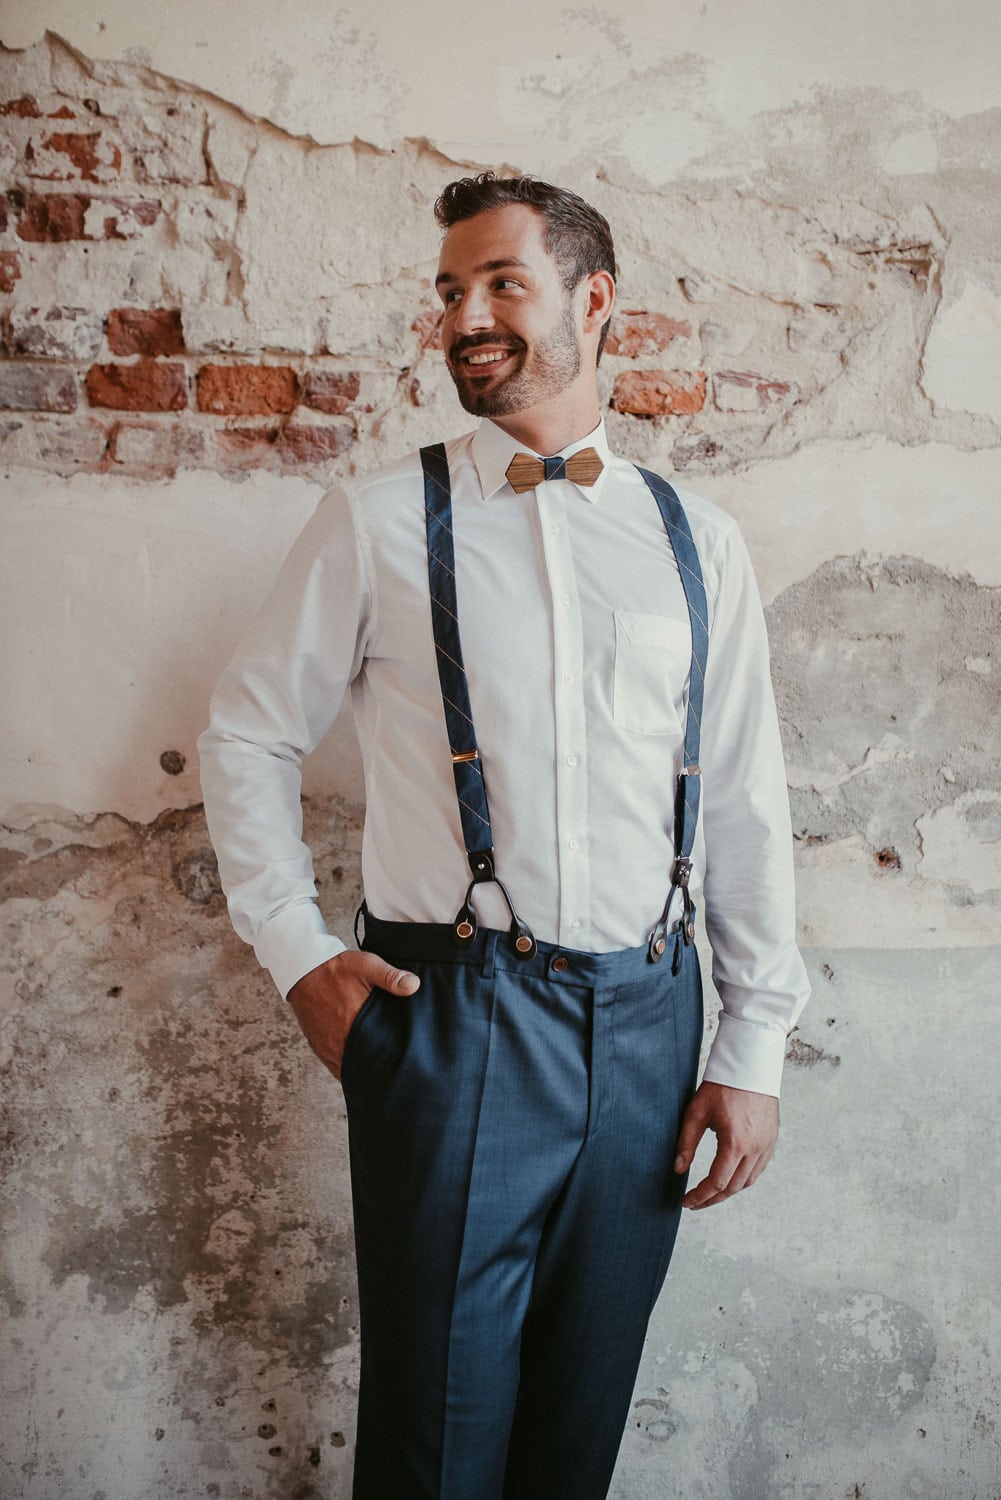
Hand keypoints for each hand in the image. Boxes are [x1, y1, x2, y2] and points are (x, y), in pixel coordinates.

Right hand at [286, 950, 419, 1080]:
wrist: (302, 971)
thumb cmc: (335, 969)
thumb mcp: (366, 965)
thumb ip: (390, 976)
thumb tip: (413, 985)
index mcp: (355, 1023)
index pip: (379, 1053)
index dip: (392, 1060)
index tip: (402, 1061)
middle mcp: (340, 1040)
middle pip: (365, 1066)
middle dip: (379, 1068)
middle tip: (393, 1067)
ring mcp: (328, 1047)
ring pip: (350, 1070)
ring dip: (363, 1069)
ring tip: (378, 1069)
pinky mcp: (319, 1047)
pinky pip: (336, 1068)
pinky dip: (348, 1069)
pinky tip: (359, 1066)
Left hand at [673, 1080, 778, 1209]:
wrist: (750, 1065)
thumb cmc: (721, 1086)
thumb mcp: (697, 1112)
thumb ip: (686, 1142)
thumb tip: (678, 1169)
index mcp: (736, 1143)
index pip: (716, 1183)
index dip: (700, 1196)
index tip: (686, 1202)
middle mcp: (755, 1148)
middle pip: (733, 1187)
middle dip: (712, 1199)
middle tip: (695, 1203)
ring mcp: (767, 1145)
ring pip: (748, 1181)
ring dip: (729, 1191)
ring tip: (710, 1193)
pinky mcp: (772, 1139)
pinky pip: (759, 1169)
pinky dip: (744, 1178)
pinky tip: (730, 1177)